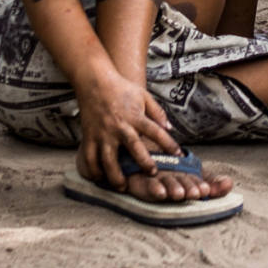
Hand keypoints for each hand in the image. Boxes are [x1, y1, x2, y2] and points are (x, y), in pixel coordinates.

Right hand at [74, 68, 179, 188]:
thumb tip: (170, 129)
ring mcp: (103, 133)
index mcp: (135, 116)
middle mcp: (119, 126)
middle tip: (152, 174)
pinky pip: (90, 158)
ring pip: (108, 159)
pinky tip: (99, 178)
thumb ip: (157, 113)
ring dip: (116, 175)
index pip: (155, 132)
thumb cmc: (121, 89)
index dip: (168, 143)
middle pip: (133, 147)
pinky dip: (93, 170)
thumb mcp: (144, 96)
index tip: (178, 154)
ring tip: (123, 186)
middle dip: (143, 162)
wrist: (95, 82)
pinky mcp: (89, 137)